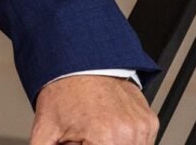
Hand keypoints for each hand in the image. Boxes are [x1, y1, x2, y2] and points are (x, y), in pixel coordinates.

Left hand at [29, 74, 158, 143]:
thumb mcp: (46, 127)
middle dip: (94, 144)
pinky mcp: (149, 121)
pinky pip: (142, 142)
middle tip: (84, 136)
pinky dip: (126, 140)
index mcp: (104, 138)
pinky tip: (108, 124)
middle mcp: (128, 134)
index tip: (76, 141)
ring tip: (95, 130)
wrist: (78, 58)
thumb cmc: (63, 88)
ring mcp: (142, 127)